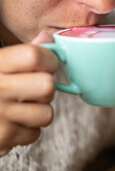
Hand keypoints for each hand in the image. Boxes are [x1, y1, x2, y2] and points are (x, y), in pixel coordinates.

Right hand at [0, 32, 56, 155]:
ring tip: (22, 106)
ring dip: (39, 111)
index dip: (49, 59)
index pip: (34, 56)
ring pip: (46, 114)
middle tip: (34, 88)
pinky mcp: (2, 138)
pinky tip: (13, 121)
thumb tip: (46, 38)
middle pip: (47, 86)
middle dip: (46, 87)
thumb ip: (21, 52)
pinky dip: (28, 130)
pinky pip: (35, 133)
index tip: (47, 64)